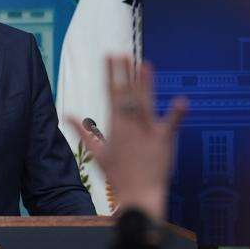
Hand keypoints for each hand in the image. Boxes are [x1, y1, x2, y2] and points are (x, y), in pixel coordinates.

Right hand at [70, 56, 186, 220]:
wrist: (137, 196)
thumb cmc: (118, 176)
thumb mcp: (96, 153)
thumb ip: (83, 131)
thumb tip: (67, 116)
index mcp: (115, 126)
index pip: (112, 93)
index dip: (111, 73)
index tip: (109, 56)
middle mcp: (130, 125)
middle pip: (127, 93)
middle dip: (124, 72)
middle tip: (123, 53)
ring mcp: (147, 131)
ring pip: (145, 102)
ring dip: (145, 83)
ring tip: (144, 64)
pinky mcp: (164, 140)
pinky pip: (171, 124)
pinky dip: (176, 113)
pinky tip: (182, 100)